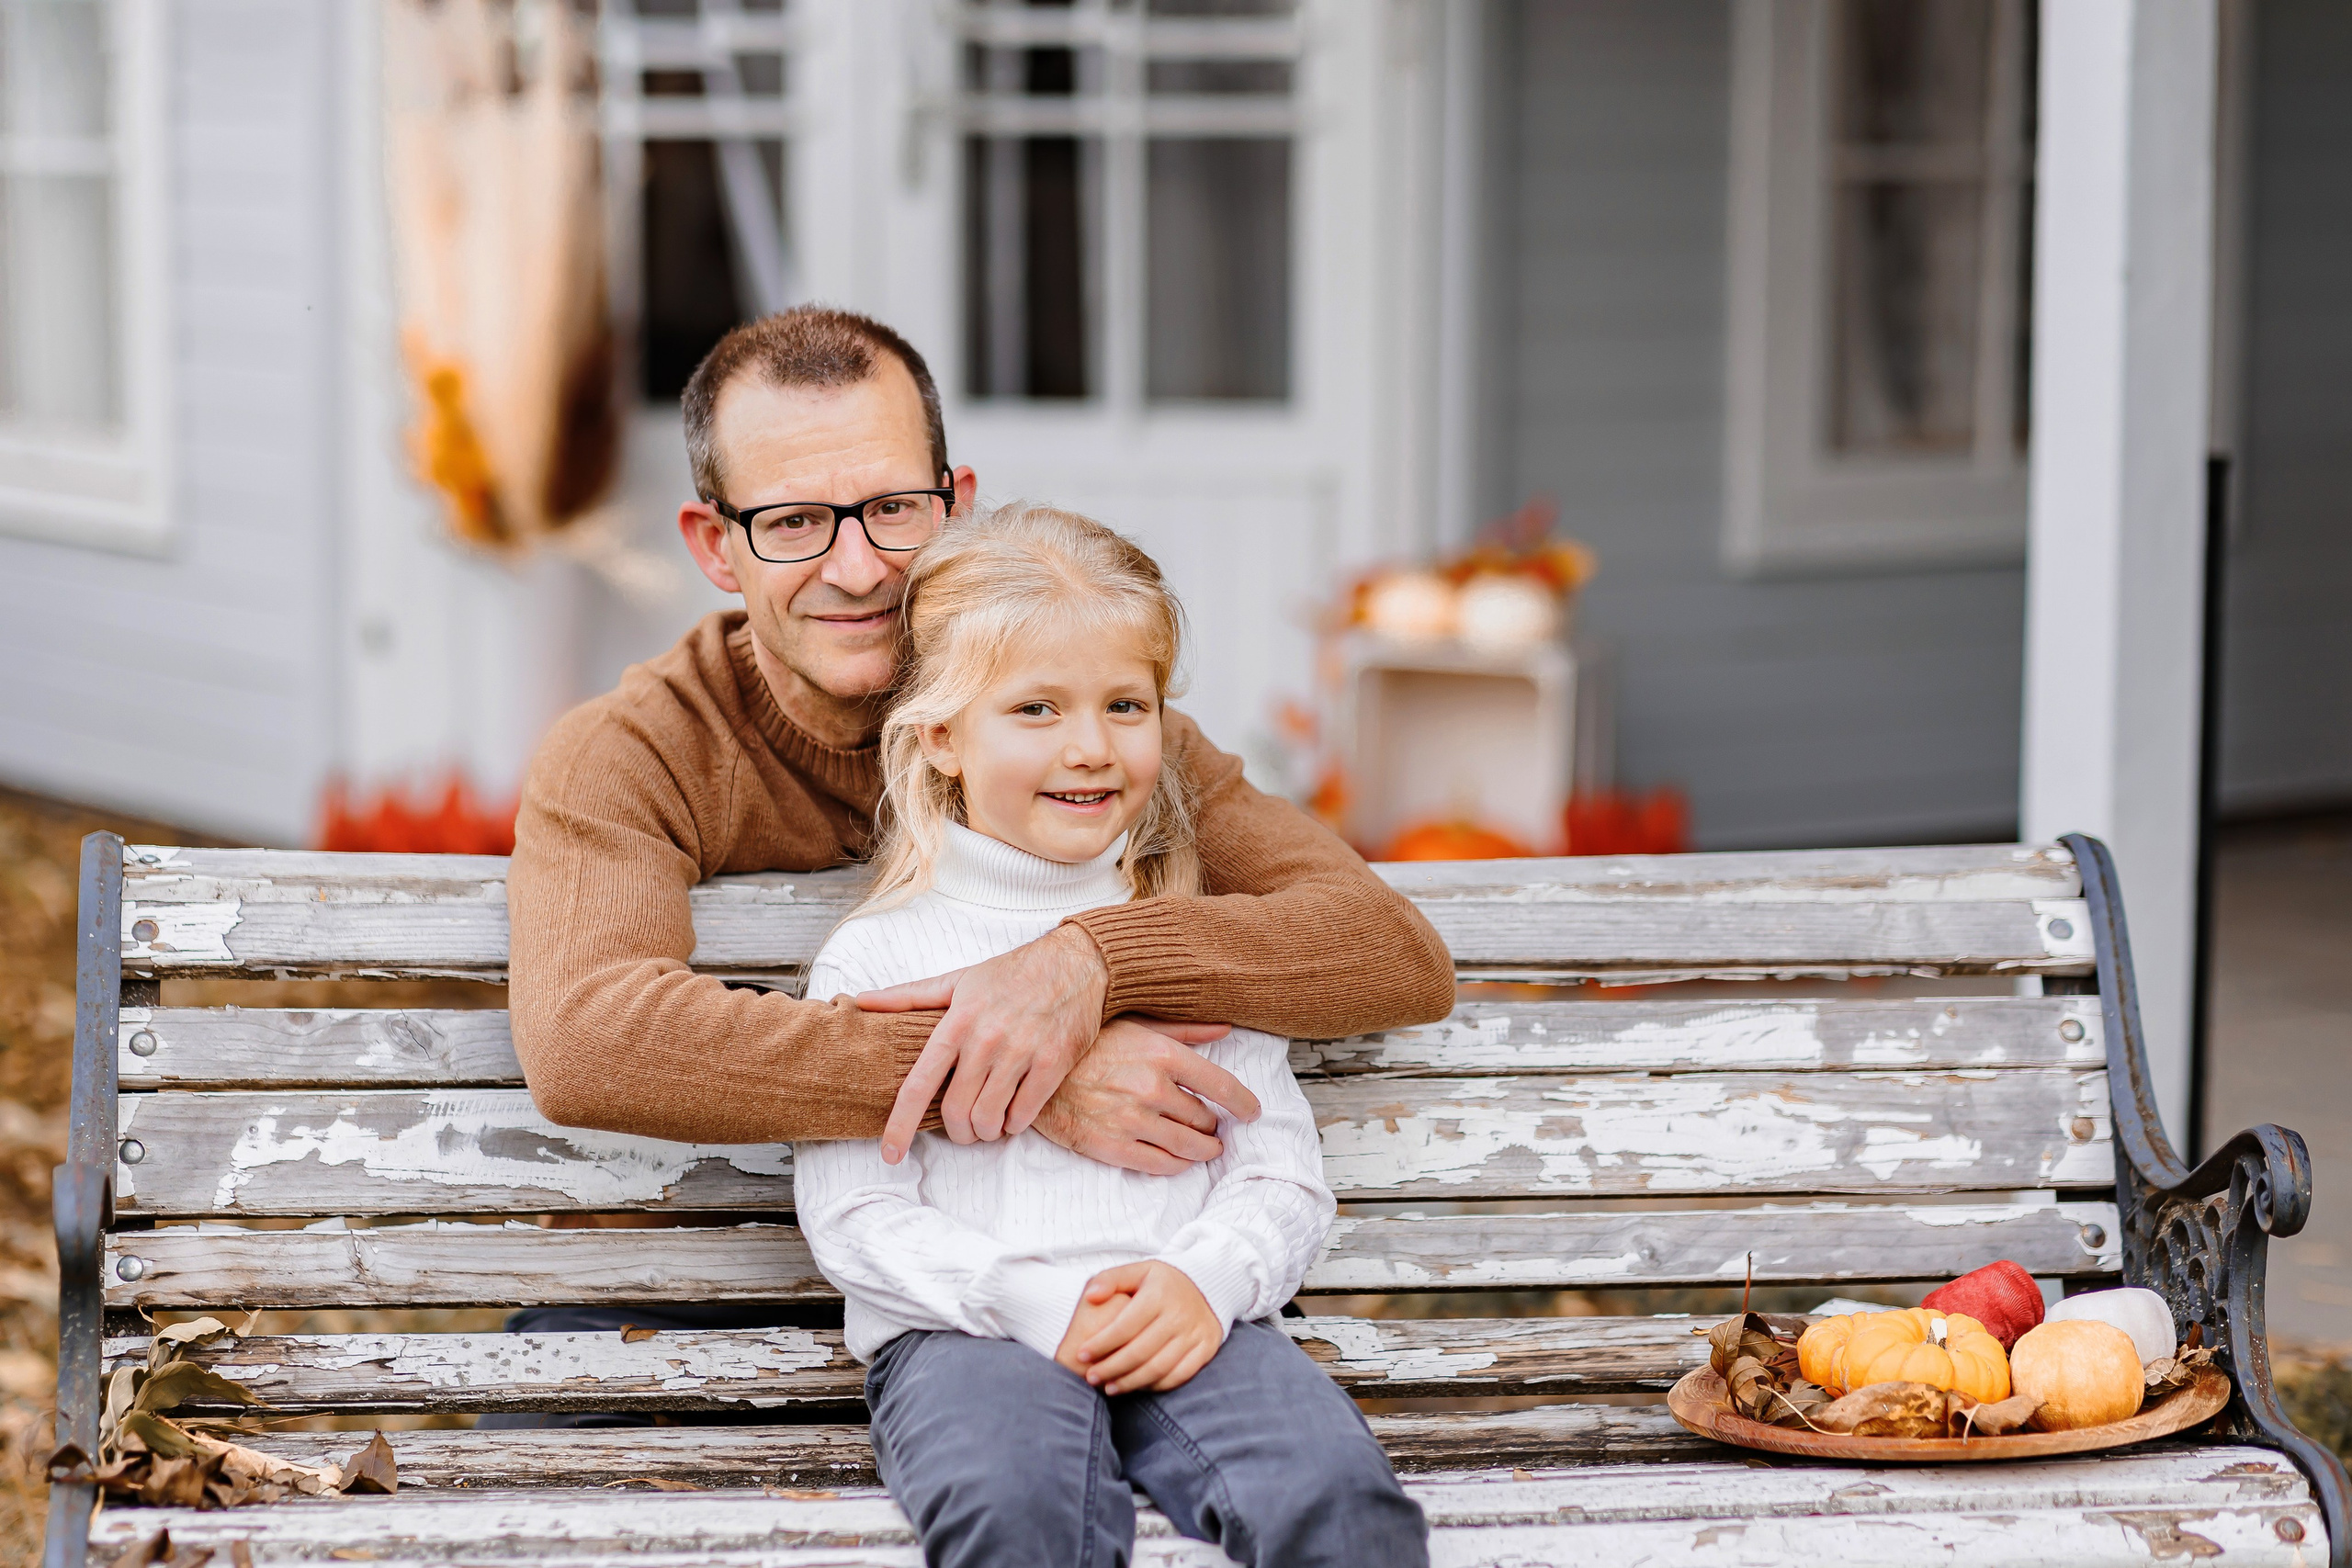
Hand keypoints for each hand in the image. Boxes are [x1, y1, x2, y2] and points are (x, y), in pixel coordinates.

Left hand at [863, 924, 1109, 1160]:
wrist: (1075, 962)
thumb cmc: (1012, 973)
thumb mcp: (958, 979)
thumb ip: (909, 996)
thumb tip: (860, 1001)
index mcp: (956, 1022)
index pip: (919, 1084)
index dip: (900, 1124)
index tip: (890, 1153)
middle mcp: (986, 1039)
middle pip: (956, 1111)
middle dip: (957, 1132)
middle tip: (963, 1129)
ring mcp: (1021, 1051)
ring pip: (989, 1118)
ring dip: (985, 1132)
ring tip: (989, 1123)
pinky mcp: (1053, 1062)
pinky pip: (1024, 1114)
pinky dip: (1014, 1125)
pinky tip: (1014, 1115)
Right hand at [1031, 1018, 1259, 1175]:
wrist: (1034, 1071)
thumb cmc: (1087, 1044)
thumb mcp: (1135, 1025)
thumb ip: (1184, 1030)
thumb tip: (1225, 1027)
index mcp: (1162, 1054)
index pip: (1221, 1085)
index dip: (1243, 1103)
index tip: (1252, 1112)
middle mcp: (1151, 1088)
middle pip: (1204, 1119)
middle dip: (1212, 1125)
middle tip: (1213, 1126)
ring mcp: (1131, 1120)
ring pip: (1187, 1146)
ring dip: (1201, 1149)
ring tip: (1204, 1147)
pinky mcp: (1111, 1146)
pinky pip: (1160, 1164)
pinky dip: (1176, 1164)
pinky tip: (1179, 1159)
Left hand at [1064, 1261, 1221, 1394]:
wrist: (1210, 1283)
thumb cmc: (1164, 1281)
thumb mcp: (1139, 1270)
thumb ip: (1111, 1279)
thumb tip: (1090, 1297)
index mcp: (1159, 1294)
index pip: (1124, 1326)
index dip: (1101, 1344)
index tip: (1081, 1355)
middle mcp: (1178, 1315)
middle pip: (1139, 1352)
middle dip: (1111, 1368)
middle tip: (1091, 1377)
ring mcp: (1194, 1333)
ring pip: (1158, 1368)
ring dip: (1131, 1382)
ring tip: (1110, 1387)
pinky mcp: (1205, 1348)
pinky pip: (1180, 1375)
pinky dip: (1157, 1385)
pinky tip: (1138, 1386)